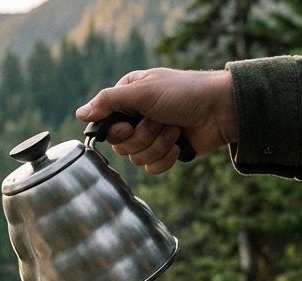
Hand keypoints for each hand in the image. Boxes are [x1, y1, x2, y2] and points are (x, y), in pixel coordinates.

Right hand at [76, 68, 237, 174]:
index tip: (129, 124)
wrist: (222, 110)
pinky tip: (179, 146)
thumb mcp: (143, 91)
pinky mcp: (167, 152)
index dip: (116, 130)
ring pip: (136, 158)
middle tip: (160, 122)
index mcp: (128, 97)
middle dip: (142, 137)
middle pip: (120, 145)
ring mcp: (153, 135)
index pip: (105, 124)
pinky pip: (152, 168)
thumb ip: (108, 102)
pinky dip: (166, 159)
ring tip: (175, 130)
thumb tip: (80, 115)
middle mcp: (137, 116)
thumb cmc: (184, 93)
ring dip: (158, 145)